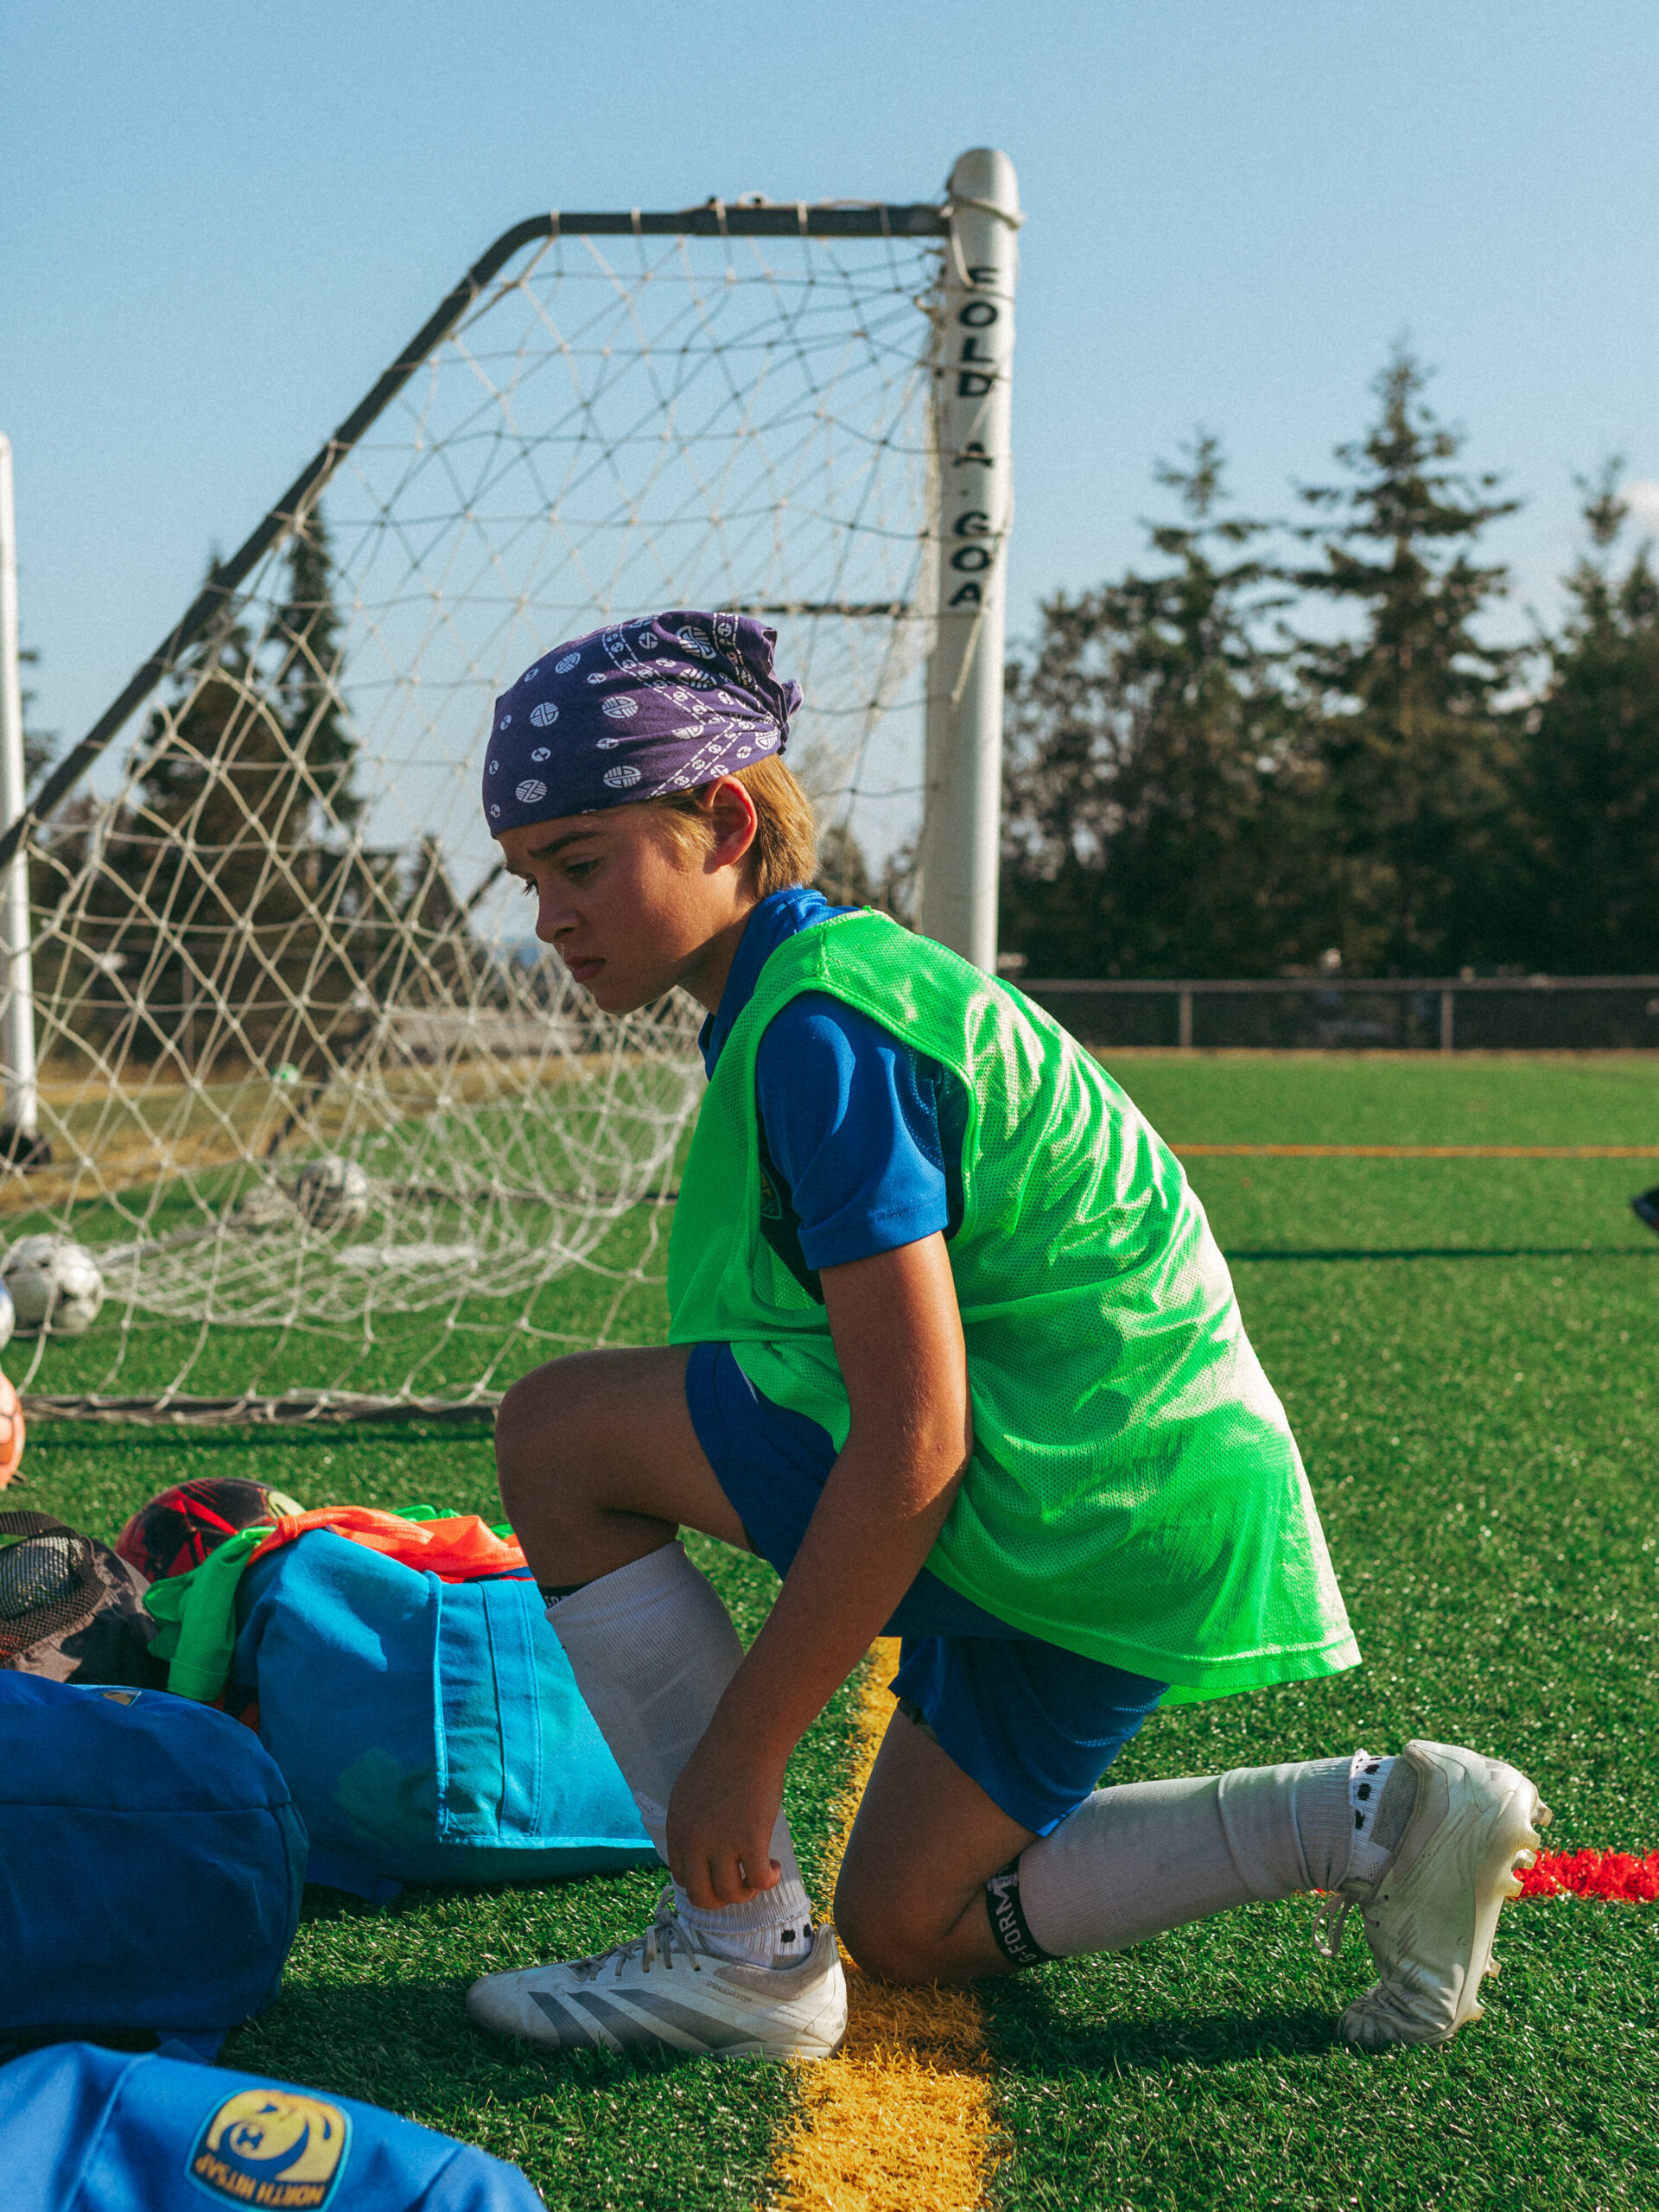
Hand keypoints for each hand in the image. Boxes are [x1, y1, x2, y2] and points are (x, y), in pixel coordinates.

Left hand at [666, 1722, 787, 1909]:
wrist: (747, 1739)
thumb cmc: (724, 1757)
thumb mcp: (690, 1792)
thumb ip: (690, 1822)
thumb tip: (702, 1848)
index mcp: (678, 1829)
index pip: (681, 1876)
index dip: (703, 1881)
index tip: (720, 1873)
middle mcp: (694, 1842)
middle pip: (701, 1896)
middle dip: (721, 1898)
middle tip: (739, 1884)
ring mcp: (722, 1843)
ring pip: (730, 1894)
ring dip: (747, 1892)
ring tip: (759, 1872)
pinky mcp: (751, 1840)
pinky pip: (758, 1880)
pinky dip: (768, 1880)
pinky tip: (774, 1867)